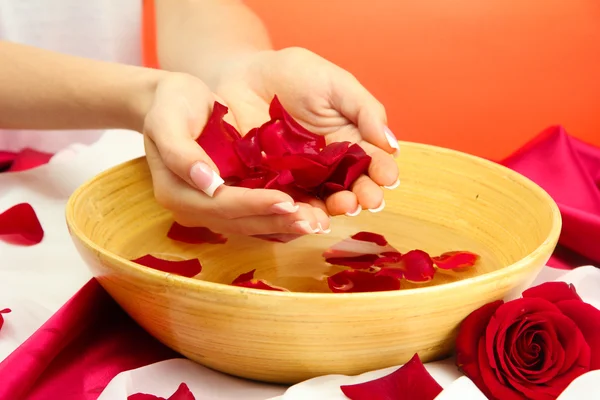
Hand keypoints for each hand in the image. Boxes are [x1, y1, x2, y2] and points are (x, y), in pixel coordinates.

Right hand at [142, 72, 330, 235]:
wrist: (174, 103)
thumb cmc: (171, 105)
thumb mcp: (168, 119)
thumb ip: (181, 152)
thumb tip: (207, 182)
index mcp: (176, 193)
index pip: (220, 205)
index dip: (254, 205)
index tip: (287, 201)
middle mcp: (195, 209)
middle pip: (239, 222)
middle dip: (277, 222)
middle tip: (313, 222)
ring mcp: (212, 209)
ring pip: (251, 225)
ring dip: (283, 226)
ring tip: (316, 224)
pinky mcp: (229, 202)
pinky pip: (256, 217)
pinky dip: (280, 219)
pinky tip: (306, 216)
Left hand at [213, 47, 400, 216]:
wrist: (242, 76)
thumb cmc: (292, 74)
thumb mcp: (335, 84)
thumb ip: (365, 110)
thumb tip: (392, 144)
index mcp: (350, 140)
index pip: (371, 160)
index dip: (381, 171)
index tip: (387, 178)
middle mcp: (329, 164)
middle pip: (352, 186)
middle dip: (363, 194)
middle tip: (368, 200)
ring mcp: (302, 177)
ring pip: (324, 199)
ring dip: (337, 208)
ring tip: (345, 207)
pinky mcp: (274, 184)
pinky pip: (289, 201)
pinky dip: (300, 210)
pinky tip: (309, 213)